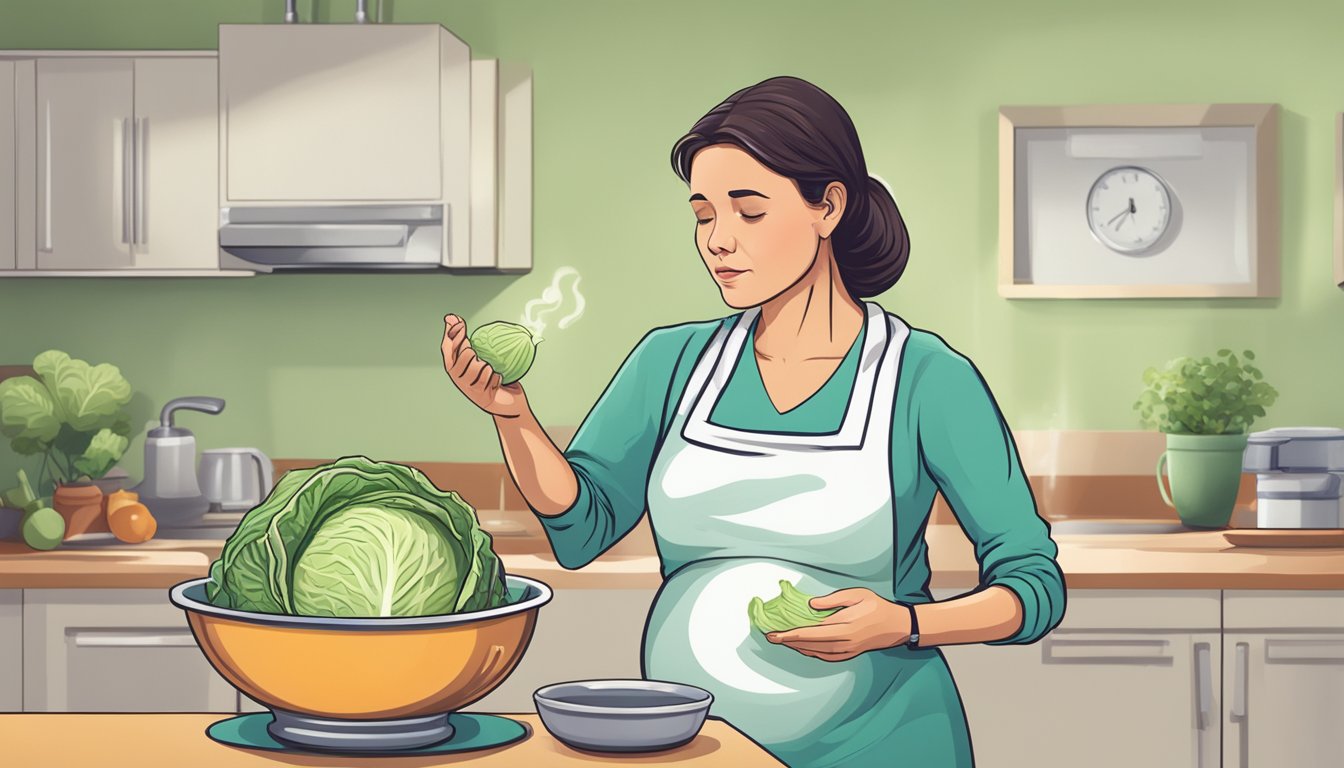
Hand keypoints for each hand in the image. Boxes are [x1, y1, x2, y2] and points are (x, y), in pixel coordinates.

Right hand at [441, 314, 527, 418]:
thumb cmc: (496, 379)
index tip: (455, 319)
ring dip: (487, 367)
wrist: (510, 405)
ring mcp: (468, 388)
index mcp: (456, 368)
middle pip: (464, 353)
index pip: (447, 347)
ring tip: (490, 374)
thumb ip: (472, 344)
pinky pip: (489, 376)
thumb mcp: (483, 359)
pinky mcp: (480, 395)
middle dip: (474, 351)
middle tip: (482, 359)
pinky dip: (496, 377)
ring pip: (477, 365)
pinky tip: (497, 383)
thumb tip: (459, 321)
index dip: (450, 332)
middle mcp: (458, 378)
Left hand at [765, 588, 911, 661]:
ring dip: (797, 647)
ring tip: (784, 640)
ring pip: (815, 651)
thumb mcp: (857, 595)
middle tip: (771, 637)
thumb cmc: (878, 607)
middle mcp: (843, 642)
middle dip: (788, 641)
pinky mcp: (849, 654)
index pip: (809, 632)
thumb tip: (811, 605)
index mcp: (843, 626)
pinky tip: (804, 647)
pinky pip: (825, 656)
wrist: (897, 626)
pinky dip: (811, 652)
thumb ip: (832, 600)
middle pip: (808, 644)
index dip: (789, 634)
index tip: (774, 634)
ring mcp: (846, 651)